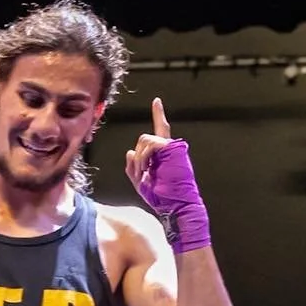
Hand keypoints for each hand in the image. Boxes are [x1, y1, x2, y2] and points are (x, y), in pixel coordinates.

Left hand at [125, 97, 211, 253]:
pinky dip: (145, 156)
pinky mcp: (173, 148)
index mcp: (164, 154)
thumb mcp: (140, 182)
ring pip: (145, 140)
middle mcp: (170, 148)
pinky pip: (151, 143)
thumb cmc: (161, 197)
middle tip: (140, 173)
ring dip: (140, 158)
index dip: (158, 115)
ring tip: (145, 172)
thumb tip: (130, 151)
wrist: (175, 204)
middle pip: (144, 139)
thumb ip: (132, 167)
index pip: (160, 131)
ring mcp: (172, 147)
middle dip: (137, 156)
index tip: (156, 101)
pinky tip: (147, 169)